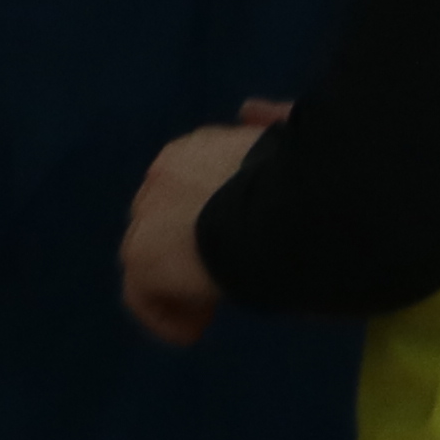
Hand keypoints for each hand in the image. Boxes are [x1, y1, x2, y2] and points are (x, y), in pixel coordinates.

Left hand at [117, 102, 286, 344]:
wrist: (284, 210)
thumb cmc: (298, 179)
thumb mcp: (289, 140)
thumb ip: (271, 122)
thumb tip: (250, 109)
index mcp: (193, 149)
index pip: (183, 182)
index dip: (205, 213)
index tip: (236, 237)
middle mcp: (160, 177)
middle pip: (158, 218)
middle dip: (183, 245)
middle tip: (222, 271)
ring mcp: (146, 218)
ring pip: (147, 256)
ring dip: (173, 280)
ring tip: (209, 305)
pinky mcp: (142, 259)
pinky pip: (140, 297)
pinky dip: (166, 316)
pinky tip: (195, 330)